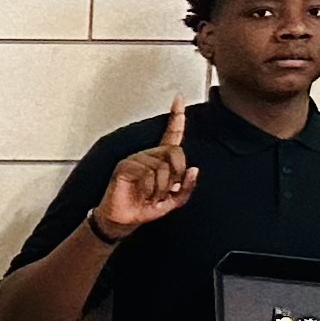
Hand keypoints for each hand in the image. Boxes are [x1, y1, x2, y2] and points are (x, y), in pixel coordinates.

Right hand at [94, 96, 200, 237]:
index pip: (171, 135)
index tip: (179, 99)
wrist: (124, 221)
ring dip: (161, 187)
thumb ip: (187, 187)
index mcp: (160, 160)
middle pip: (174, 152)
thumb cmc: (144, 208)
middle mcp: (148, 155)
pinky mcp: (125, 166)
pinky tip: (142, 193)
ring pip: (162, 166)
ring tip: (150, 195)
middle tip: (165, 191)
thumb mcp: (173, 202)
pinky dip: (150, 188)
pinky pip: (147, 173)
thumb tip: (195, 170)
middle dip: (176, 175)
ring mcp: (135, 159)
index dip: (177, 117)